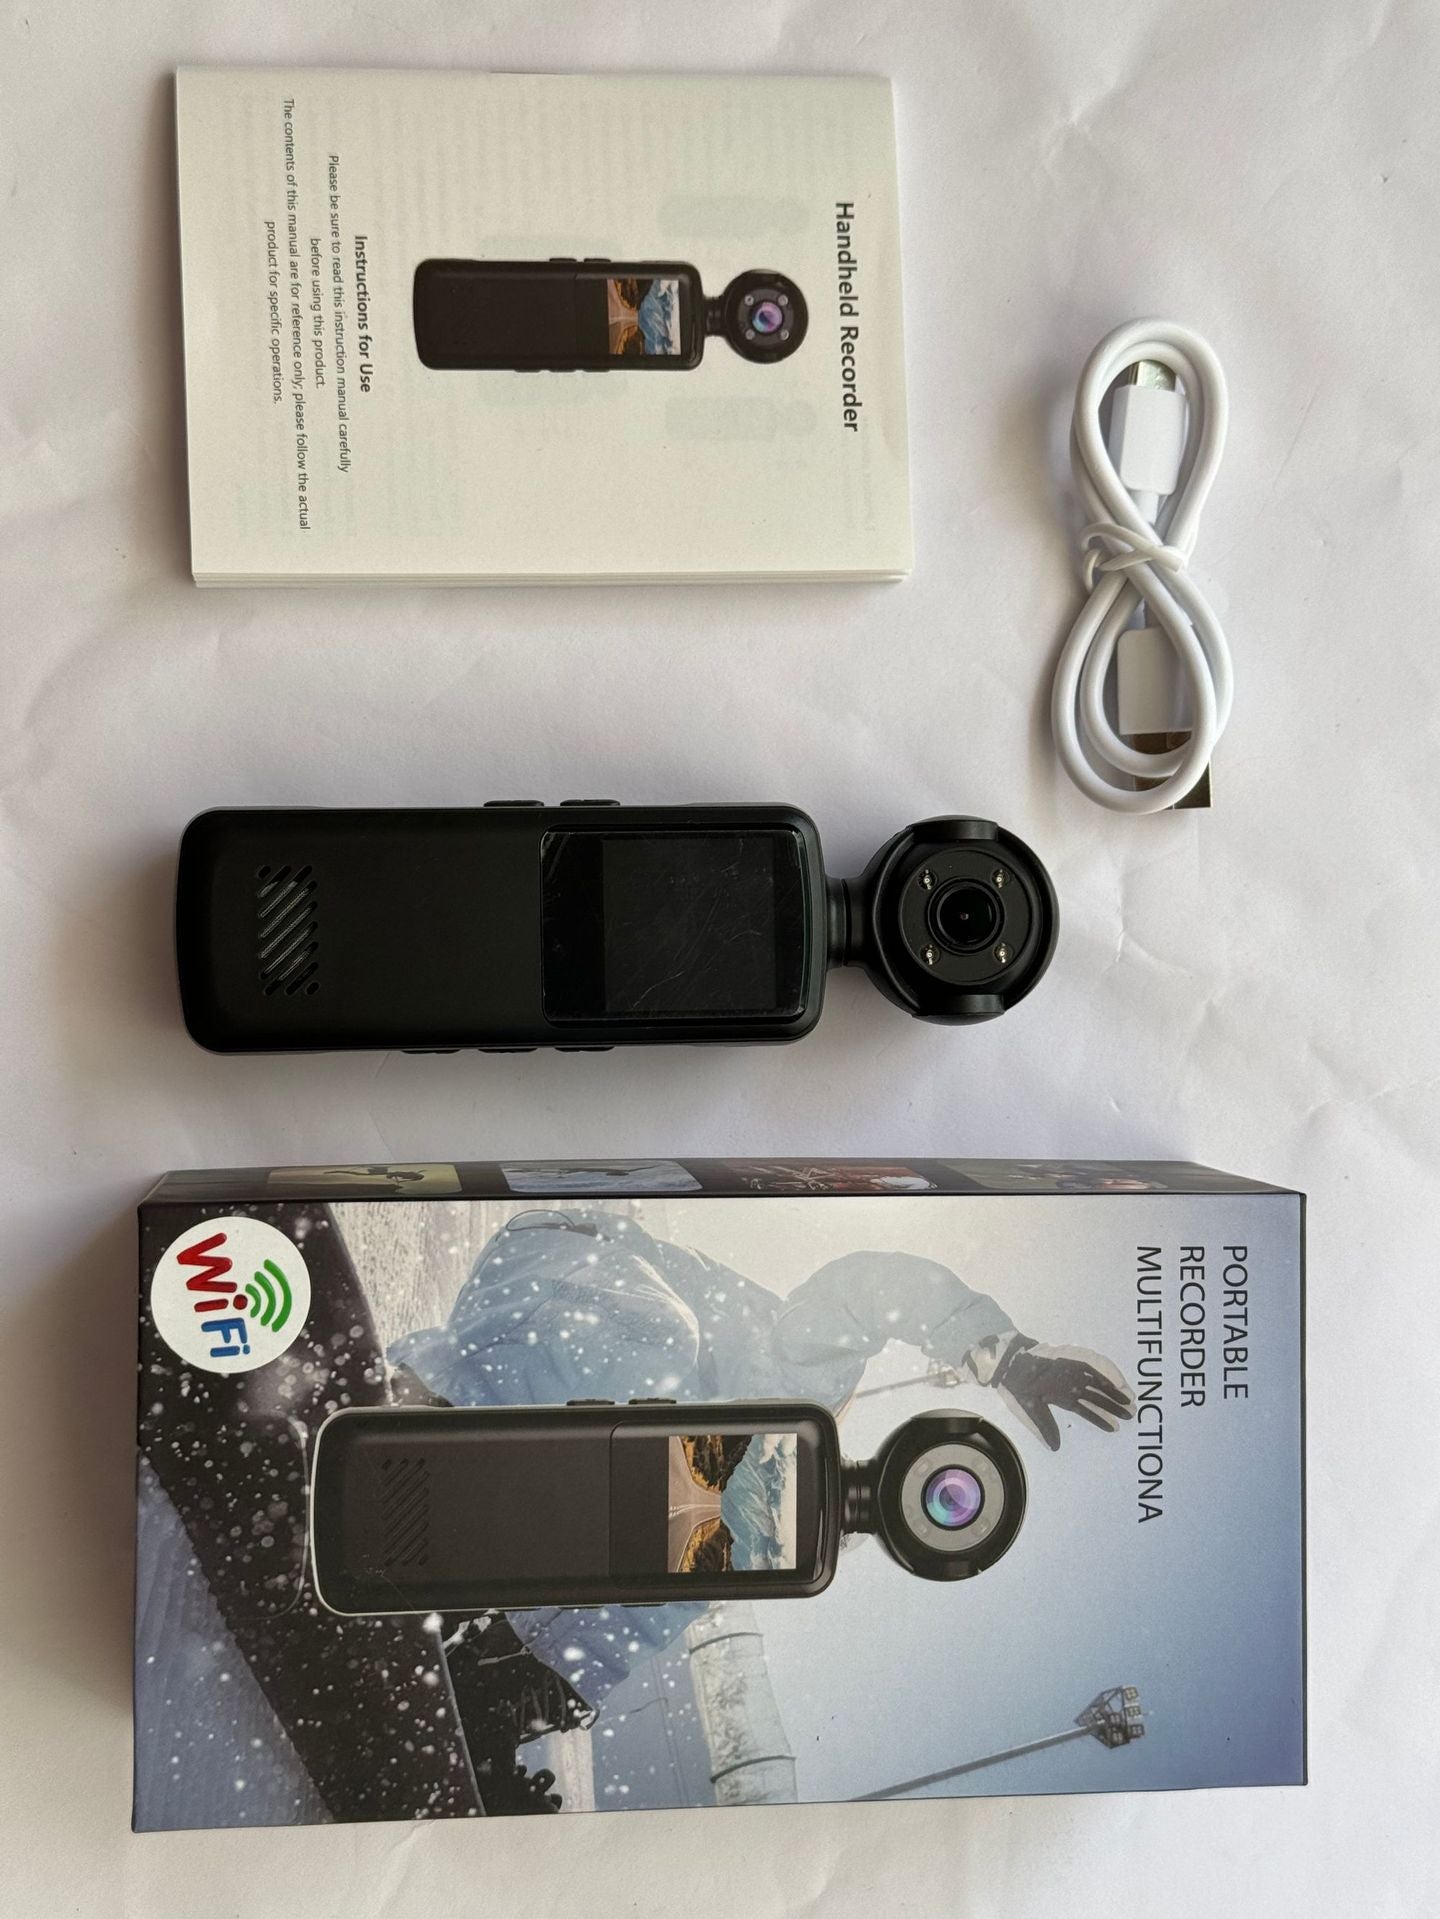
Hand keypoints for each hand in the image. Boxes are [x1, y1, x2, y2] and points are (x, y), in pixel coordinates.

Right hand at [992, 1337, 1133, 1450]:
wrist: (1009, 1363)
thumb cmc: (1017, 1386)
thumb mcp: (1030, 1412)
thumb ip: (1044, 1429)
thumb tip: (1056, 1448)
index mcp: (1061, 1397)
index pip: (1086, 1410)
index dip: (1100, 1419)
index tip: (1115, 1427)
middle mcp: (1070, 1384)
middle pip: (1097, 1397)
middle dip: (1114, 1406)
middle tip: (1131, 1415)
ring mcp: (1071, 1372)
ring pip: (1098, 1384)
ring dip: (1114, 1393)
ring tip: (1129, 1403)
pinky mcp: (1071, 1360)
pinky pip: (1093, 1367)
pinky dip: (1106, 1375)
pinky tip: (1118, 1384)